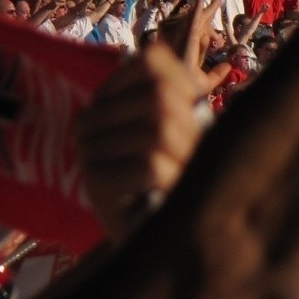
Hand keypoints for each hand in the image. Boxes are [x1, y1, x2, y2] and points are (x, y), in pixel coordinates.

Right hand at [78, 19, 224, 239]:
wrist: (159, 237)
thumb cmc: (176, 173)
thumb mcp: (186, 125)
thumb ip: (187, 93)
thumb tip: (210, 72)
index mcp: (110, 95)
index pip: (149, 61)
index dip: (184, 82)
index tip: (192, 109)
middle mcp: (91, 118)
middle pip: (158, 96)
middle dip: (191, 125)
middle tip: (192, 152)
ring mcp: (88, 151)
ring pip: (158, 131)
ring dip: (186, 154)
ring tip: (184, 173)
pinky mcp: (95, 184)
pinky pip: (150, 165)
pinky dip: (173, 177)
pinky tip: (169, 191)